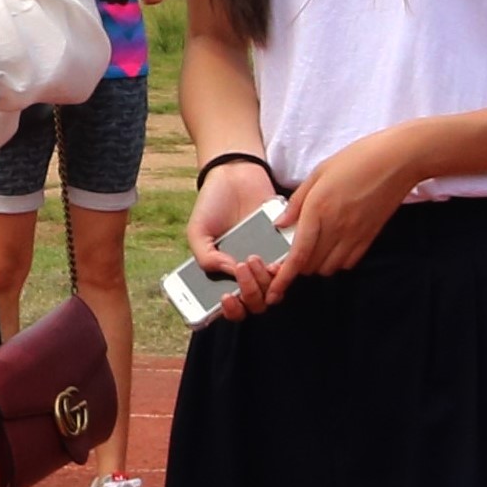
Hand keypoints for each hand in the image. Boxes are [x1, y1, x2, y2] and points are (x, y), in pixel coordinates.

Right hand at [183, 161, 287, 321]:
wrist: (235, 175)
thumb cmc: (213, 205)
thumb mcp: (197, 232)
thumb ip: (205, 258)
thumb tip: (229, 273)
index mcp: (223, 275)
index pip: (231, 307)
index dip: (230, 311)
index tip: (225, 298)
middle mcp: (246, 274)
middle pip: (255, 304)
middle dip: (248, 293)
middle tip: (240, 268)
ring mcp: (266, 262)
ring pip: (272, 291)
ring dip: (262, 281)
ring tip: (251, 258)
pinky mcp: (283, 248)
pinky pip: (288, 269)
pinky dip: (281, 270)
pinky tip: (270, 259)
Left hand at [279, 121, 434, 287]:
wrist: (397, 161)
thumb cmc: (357, 160)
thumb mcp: (318, 173)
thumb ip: (297, 202)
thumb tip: (280, 224)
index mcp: (318, 210)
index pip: (298, 254)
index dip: (284, 276)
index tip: (274, 291)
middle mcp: (336, 228)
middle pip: (311, 266)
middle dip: (298, 266)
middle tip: (293, 254)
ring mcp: (355, 235)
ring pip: (329, 267)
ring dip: (317, 264)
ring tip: (314, 248)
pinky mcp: (370, 237)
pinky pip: (349, 262)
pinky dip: (337, 261)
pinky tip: (334, 247)